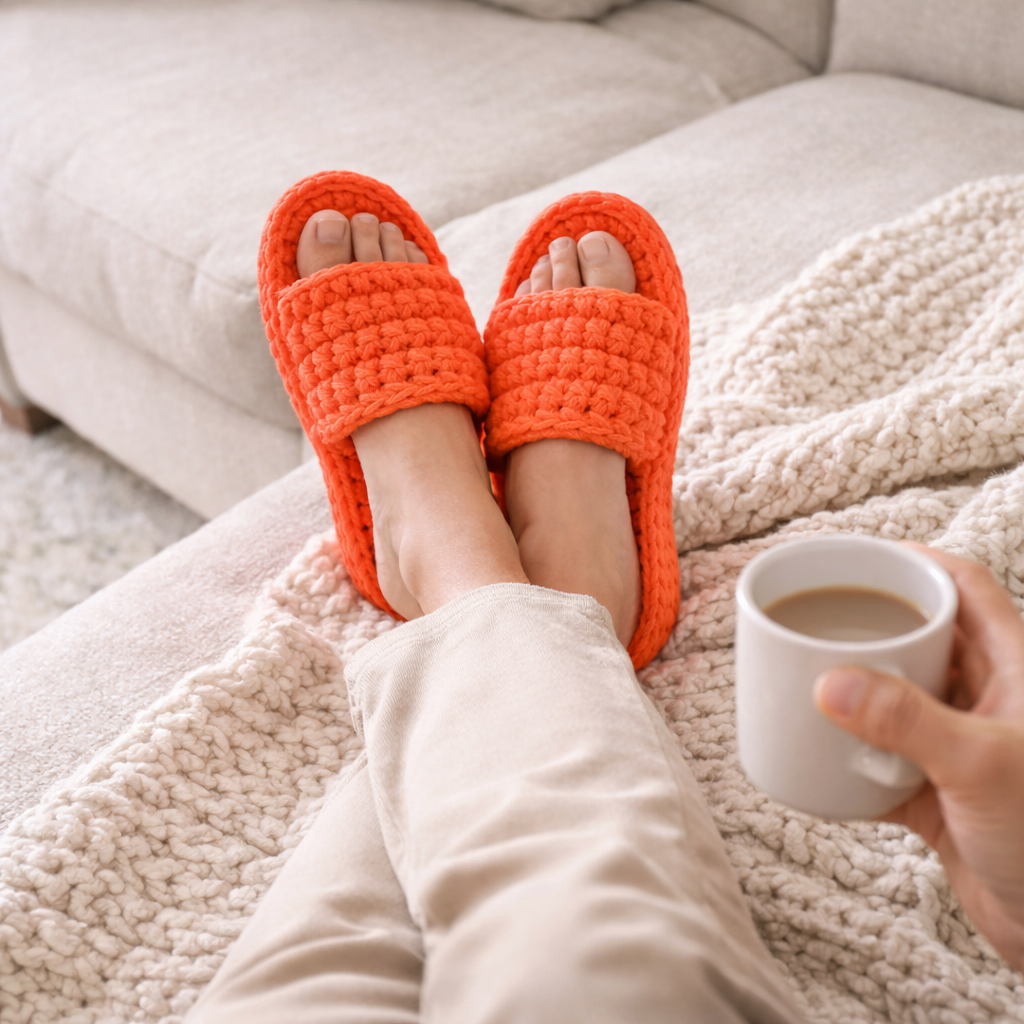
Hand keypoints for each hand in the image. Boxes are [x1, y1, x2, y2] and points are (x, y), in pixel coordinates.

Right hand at [814, 545, 1023, 969]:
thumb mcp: (980, 767)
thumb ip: (906, 722)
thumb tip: (827, 682)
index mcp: (1019, 671)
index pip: (966, 589)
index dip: (916, 564)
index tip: (859, 557)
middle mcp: (992, 700)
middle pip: (923, 637)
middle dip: (871, 625)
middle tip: (817, 617)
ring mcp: (963, 746)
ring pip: (900, 695)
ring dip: (856, 688)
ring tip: (805, 676)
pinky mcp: (940, 791)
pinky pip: (882, 754)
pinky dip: (848, 751)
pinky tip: (815, 750)